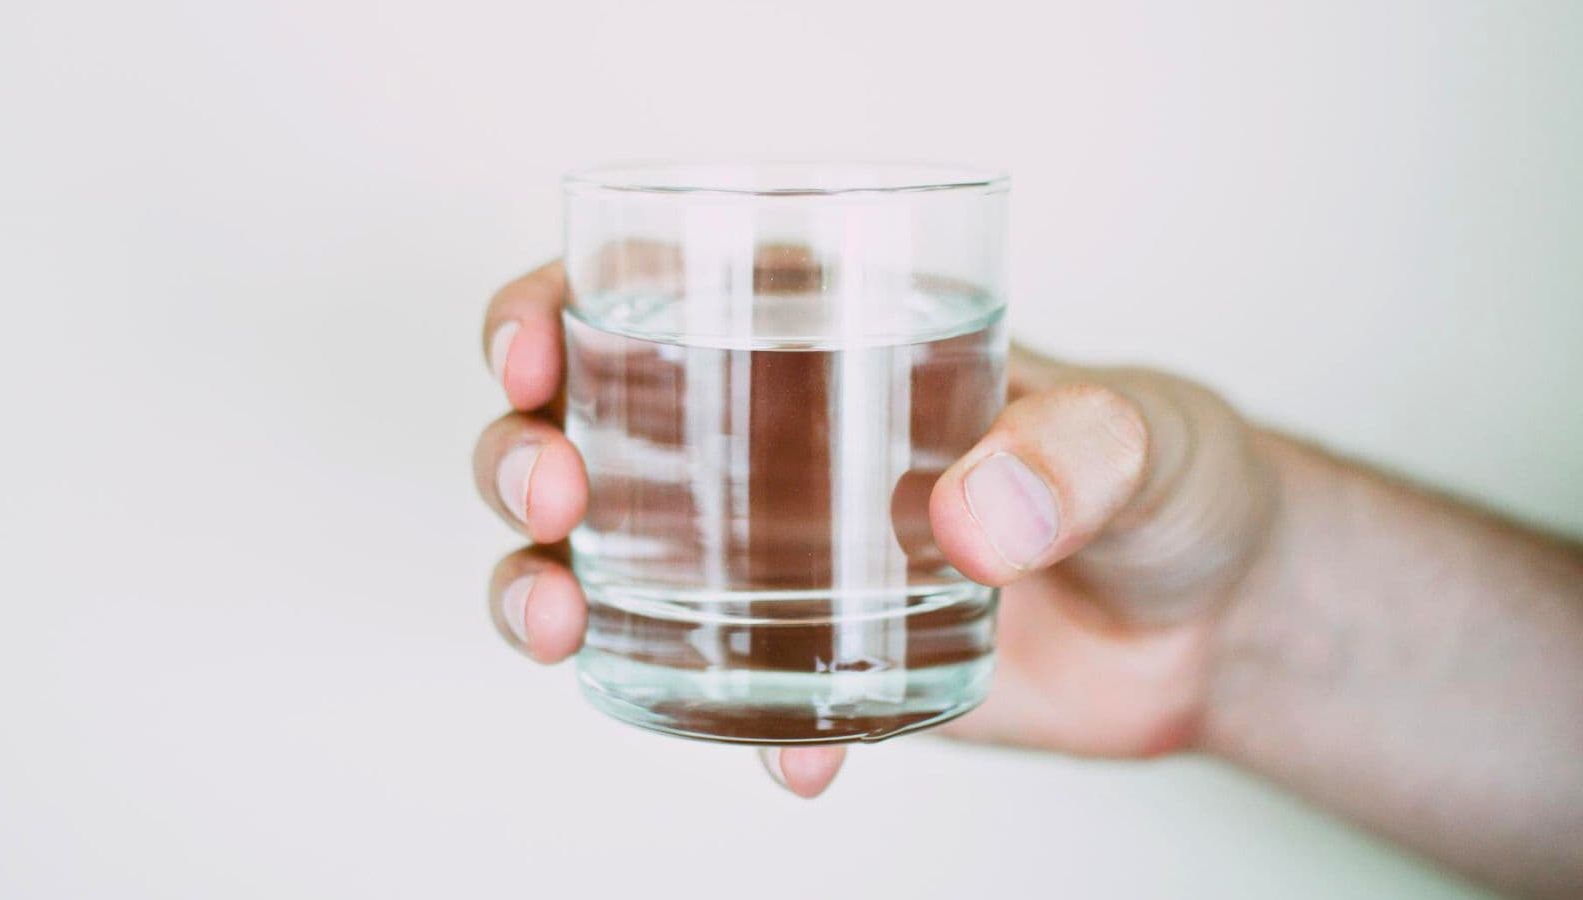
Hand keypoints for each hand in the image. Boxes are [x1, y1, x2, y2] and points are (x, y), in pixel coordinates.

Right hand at [473, 261, 1277, 795]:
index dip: (551, 309)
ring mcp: (782, 557)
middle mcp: (776, 442)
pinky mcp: (816, 657)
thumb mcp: (1140, 436)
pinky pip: (723, 688)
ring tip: (558, 622)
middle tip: (551, 489)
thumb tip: (975, 511)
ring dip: (543, 585)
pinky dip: (725, 725)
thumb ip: (1074, 452)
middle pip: (582, 427)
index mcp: (829, 338)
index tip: (530, 353)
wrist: (1213, 625)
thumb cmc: (1171, 479)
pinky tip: (786, 760)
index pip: (649, 292)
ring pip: (604, 559)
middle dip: (521, 451)